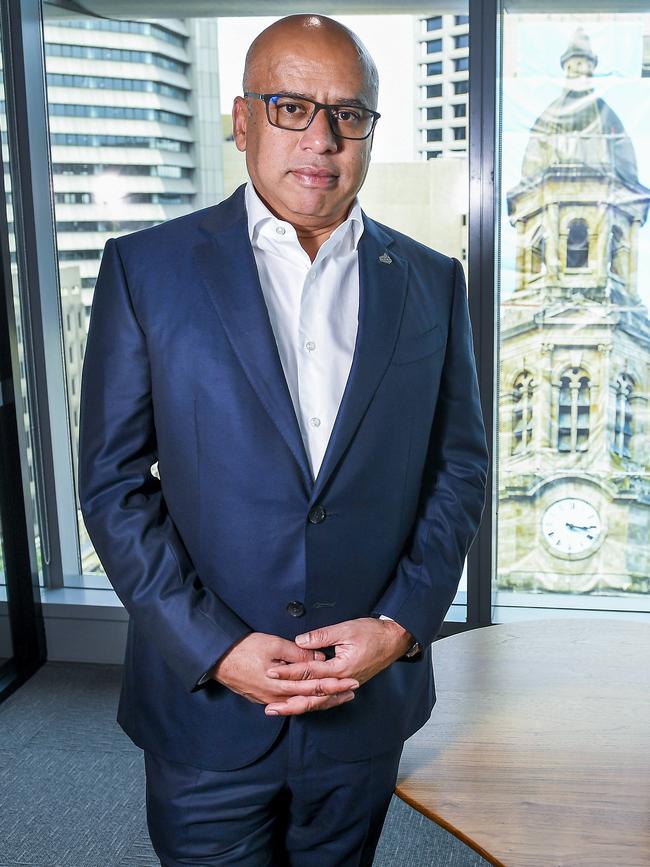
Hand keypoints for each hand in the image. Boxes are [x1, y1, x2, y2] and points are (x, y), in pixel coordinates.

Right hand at [212, 632, 358, 714]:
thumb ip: (298, 654)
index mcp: (281, 685)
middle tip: (351, 692)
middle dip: (332, 696)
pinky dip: (304, 701)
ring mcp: (268, 699)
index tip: (351, 682)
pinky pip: (288, 703)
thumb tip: (318, 658)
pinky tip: (311, 699)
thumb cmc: (244, 649)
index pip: (315, 687)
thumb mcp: (274, 645)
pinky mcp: (262, 697)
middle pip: (310, 700)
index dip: (335, 685)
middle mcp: (276, 697)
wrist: (217, 659)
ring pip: (300, 704)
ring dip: (320, 700)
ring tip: (337, 697)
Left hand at [264, 617, 413, 715]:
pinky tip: (303, 705)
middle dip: (290, 701)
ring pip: (319, 701)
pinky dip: (314, 703)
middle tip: (270, 706)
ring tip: (282, 711)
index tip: (272, 673)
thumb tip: (300, 641)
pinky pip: (328, 698)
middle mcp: (342, 681)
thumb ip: (321, 636)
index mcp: (341, 668)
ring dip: (300, 706)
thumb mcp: (346, 629)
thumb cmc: (372, 633)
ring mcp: (346, 685)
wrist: (394, 640)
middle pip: (312, 696)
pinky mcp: (347, 685)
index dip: (289, 673)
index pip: (309, 672)